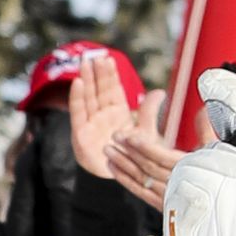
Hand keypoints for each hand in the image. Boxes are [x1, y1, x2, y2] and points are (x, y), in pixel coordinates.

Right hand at [67, 49, 177, 207]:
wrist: (123, 179)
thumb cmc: (134, 157)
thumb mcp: (145, 132)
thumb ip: (149, 112)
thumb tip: (158, 91)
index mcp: (117, 114)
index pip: (113, 90)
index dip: (110, 75)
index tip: (108, 59)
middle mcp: (102, 116)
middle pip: (98, 90)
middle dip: (96, 73)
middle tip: (94, 55)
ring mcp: (91, 124)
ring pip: (88, 98)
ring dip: (85, 80)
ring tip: (84, 63)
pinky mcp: (82, 135)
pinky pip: (79, 113)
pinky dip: (77, 98)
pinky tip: (78, 83)